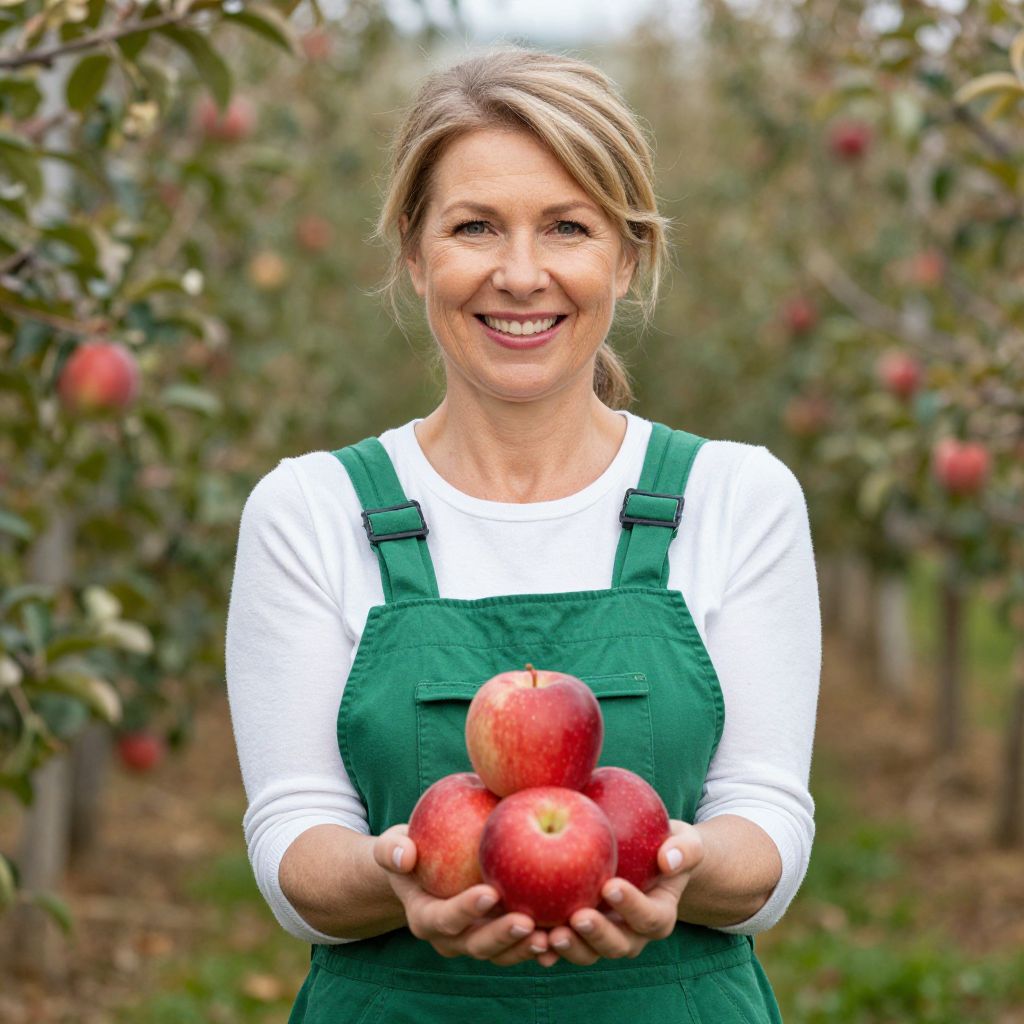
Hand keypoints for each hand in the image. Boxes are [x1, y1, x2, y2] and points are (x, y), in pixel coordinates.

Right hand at [373, 824, 551, 965]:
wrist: (428, 868)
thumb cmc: (412, 849)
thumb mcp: (393, 844)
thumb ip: (392, 848)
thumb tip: (404, 854)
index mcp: (425, 918)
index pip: (444, 918)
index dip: (465, 910)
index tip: (489, 891)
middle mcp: (452, 938)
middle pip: (477, 945)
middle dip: (501, 936)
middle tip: (526, 921)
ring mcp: (479, 940)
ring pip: (503, 953)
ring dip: (525, 948)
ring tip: (551, 935)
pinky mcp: (502, 937)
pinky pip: (521, 946)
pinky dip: (541, 946)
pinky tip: (564, 934)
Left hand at [541, 819, 703, 965]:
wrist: (646, 860)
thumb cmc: (665, 846)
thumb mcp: (684, 842)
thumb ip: (684, 849)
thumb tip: (669, 859)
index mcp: (659, 915)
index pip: (649, 917)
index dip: (631, 907)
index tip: (611, 885)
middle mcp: (632, 934)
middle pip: (617, 945)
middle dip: (597, 935)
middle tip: (578, 916)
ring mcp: (604, 937)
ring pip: (589, 953)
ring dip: (571, 948)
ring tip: (551, 934)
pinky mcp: (579, 935)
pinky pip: (564, 947)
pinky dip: (548, 949)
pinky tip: (532, 939)